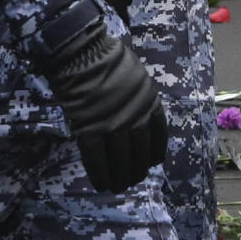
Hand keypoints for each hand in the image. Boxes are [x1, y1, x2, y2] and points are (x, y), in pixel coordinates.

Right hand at [39, 18, 168, 192]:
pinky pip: (97, 158)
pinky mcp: (90, 128)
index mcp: (150, 102)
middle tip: (131, 181)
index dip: (155, 154)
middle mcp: (136, 116)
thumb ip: (141, 98)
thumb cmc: (107, 59)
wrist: (82, 52)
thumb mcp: (137, 76)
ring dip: (120, 177)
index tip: (151, 163)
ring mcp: (113, 123)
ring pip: (120, 160)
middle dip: (136, 171)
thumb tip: (139, 118)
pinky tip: (101, 184)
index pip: (158, 136)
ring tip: (117, 187)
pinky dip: (99, 174)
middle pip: (140, 152)